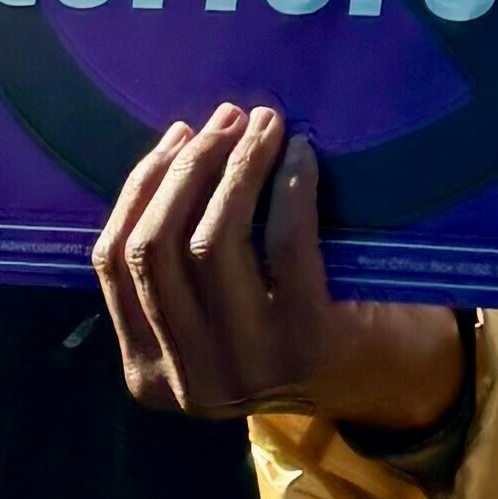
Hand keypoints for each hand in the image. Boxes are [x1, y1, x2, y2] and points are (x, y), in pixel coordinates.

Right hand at [91, 104, 466, 429]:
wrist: (385, 377)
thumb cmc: (290, 327)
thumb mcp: (213, 314)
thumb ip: (178, 266)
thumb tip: (174, 151)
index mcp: (148, 373)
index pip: (112, 262)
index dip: (140, 187)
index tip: (177, 136)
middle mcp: (188, 380)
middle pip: (153, 248)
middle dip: (186, 168)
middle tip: (226, 118)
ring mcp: (244, 366)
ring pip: (210, 242)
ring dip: (236, 167)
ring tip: (263, 124)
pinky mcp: (305, 342)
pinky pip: (283, 242)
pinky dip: (288, 185)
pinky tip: (301, 153)